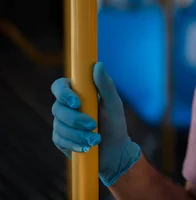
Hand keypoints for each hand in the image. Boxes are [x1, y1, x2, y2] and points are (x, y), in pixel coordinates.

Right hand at [51, 62, 140, 185]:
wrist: (114, 152)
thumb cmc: (115, 125)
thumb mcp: (114, 104)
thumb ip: (106, 85)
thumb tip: (98, 65)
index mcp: (78, 93)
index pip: (60, 86)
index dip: (64, 93)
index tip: (77, 102)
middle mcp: (66, 106)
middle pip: (57, 107)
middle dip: (76, 119)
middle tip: (93, 125)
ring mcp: (61, 123)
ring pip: (59, 125)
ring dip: (78, 134)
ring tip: (96, 139)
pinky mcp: (60, 139)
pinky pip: (60, 139)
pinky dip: (75, 143)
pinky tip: (86, 147)